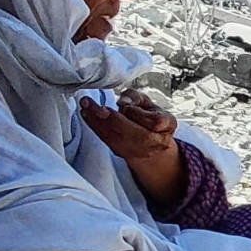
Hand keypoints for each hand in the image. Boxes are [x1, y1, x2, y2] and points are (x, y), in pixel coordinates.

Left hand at [80, 91, 185, 209]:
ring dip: (96, 120)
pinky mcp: (120, 152)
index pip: (151, 120)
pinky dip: (94, 126)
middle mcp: (152, 142)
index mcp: (166, 126)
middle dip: (108, 116)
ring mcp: (136, 150)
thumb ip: (136, 97)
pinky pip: (106, 139)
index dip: (134, 110)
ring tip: (85, 105)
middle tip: (90, 102)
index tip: (124, 104)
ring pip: (114, 136)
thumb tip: (123, 102)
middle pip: (129, 130)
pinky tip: (86, 114)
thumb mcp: (149, 103)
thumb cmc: (150, 119)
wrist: (151, 146)